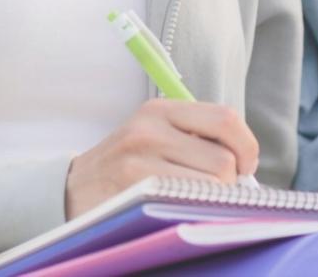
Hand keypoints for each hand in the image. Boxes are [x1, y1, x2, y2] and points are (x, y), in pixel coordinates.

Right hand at [64, 99, 258, 218]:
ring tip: (196, 199)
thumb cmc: (126, 166)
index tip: (246, 165)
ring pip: (211, 184)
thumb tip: (246, 161)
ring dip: (214, 198)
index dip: (246, 146)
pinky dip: (196, 209)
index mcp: (161, 109)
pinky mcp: (133, 190)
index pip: (226, 119)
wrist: (70, 191)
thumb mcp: (154, 135)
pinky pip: (187, 203)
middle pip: (224, 159)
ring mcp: (139, 160)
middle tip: (217, 189)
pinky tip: (184, 209)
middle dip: (230, 181)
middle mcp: (150, 129)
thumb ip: (195, 136)